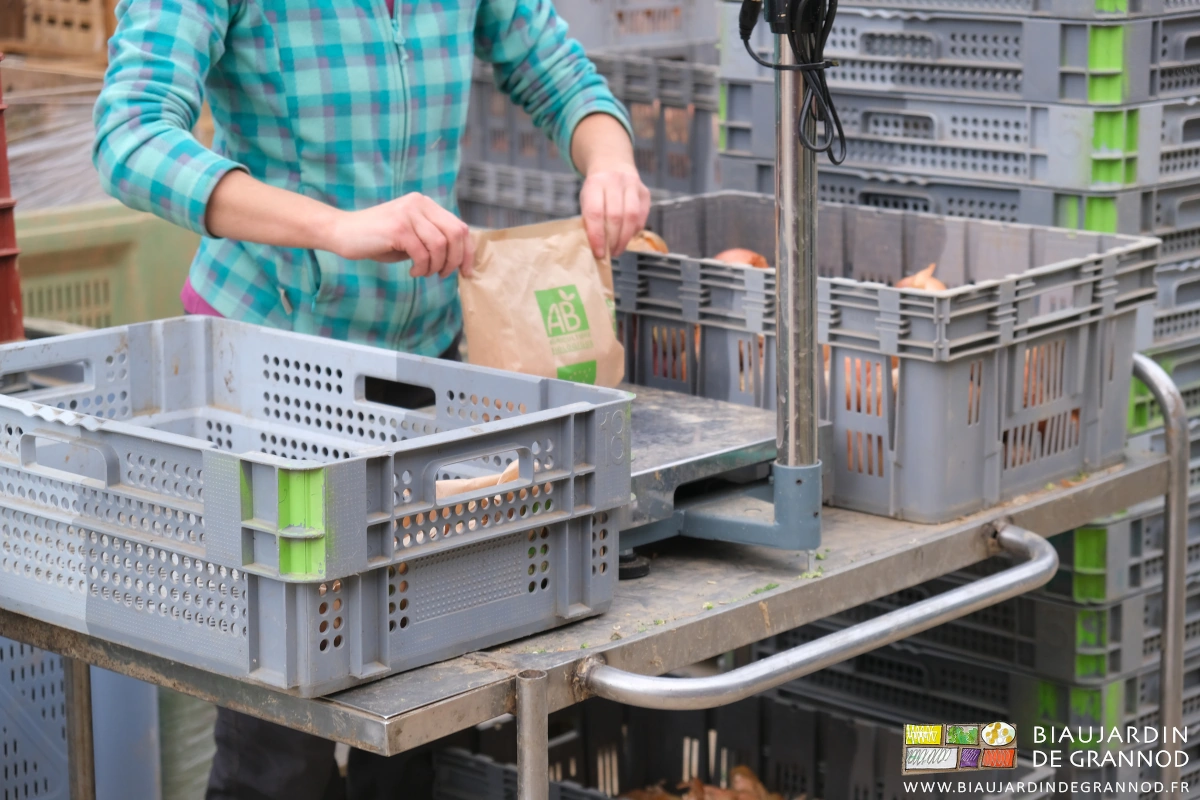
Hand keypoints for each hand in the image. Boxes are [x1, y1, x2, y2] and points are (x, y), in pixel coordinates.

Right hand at [328, 193, 473, 278]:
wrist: (343, 232)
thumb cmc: (378, 239)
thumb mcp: (411, 236)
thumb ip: (432, 240)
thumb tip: (459, 259)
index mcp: (425, 204)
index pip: (459, 226)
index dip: (467, 251)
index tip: (466, 271)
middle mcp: (419, 204)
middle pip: (455, 234)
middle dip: (455, 260)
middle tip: (443, 275)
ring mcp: (408, 214)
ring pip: (440, 245)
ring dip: (435, 266)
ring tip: (423, 273)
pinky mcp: (398, 228)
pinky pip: (422, 253)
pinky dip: (421, 268)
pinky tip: (412, 271)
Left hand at [580, 164, 650, 258]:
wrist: (612, 164)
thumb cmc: (596, 189)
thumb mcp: (586, 199)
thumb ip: (590, 219)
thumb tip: (596, 247)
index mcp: (595, 183)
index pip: (595, 213)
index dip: (597, 236)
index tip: (598, 252)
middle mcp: (615, 181)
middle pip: (616, 217)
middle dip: (612, 240)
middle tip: (609, 253)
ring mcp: (632, 185)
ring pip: (631, 217)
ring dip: (625, 238)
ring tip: (618, 250)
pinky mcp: (645, 192)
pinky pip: (642, 216)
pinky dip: (635, 231)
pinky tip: (627, 238)